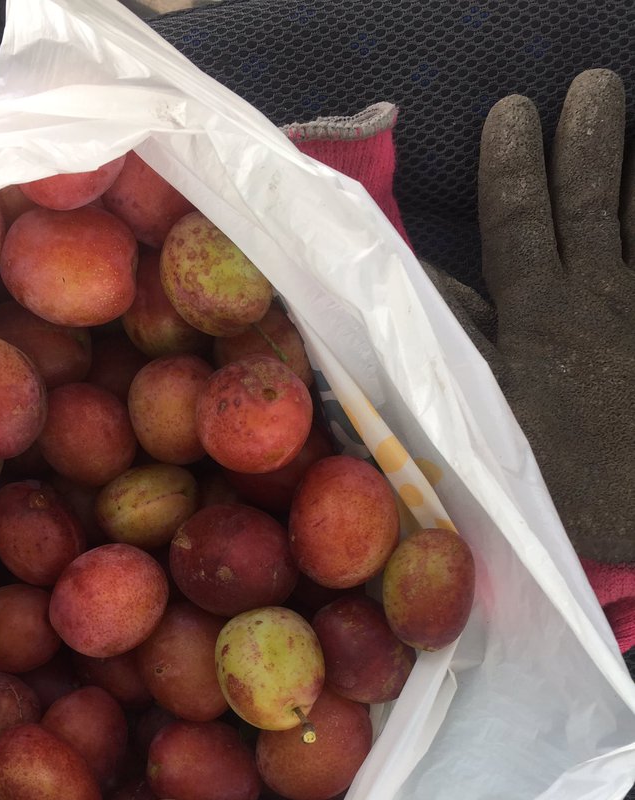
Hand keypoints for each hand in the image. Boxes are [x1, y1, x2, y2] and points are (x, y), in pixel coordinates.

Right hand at [427, 69, 634, 562]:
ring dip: (634, 163)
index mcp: (541, 318)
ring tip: (629, 106)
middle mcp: (599, 298)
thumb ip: (458, 353)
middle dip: (588, 140)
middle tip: (594, 84)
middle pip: (591, 202)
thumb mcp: (491, 426)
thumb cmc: (564, 487)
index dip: (514, 165)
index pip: (519, 222)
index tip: (511, 111)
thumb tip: (413, 293)